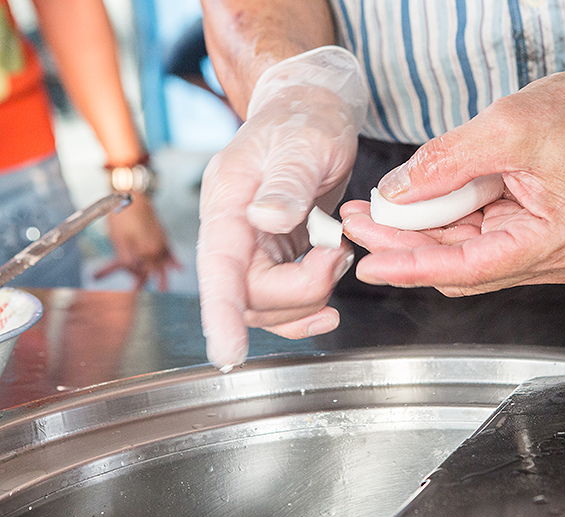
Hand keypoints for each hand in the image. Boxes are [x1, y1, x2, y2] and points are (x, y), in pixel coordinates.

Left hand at [95, 191, 180, 289]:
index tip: (132, 287)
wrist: (132, 195)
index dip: (135, 279)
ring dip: (164, 277)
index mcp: (146, 251)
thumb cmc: (122, 215)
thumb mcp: (117, 238)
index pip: (141, 272)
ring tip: (165, 289)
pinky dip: (174, 262)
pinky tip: (180, 269)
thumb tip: (133, 270)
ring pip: (163, 264)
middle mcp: (156, 249)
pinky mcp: (162, 237)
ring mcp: (161, 243)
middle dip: (145, 280)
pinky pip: (170, 252)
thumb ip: (126, 257)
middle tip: (138, 290)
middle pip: (152, 270)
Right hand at [197, 47, 367, 370]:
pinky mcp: (276, 254)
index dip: (221, 312)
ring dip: (310, 298)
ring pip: (268, 305)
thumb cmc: (304, 119)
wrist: (312, 109)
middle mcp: (233, 230)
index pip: (218, 266)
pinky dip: (308, 309)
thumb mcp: (303, 143)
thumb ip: (285, 183)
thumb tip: (266, 220)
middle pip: (251, 295)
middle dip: (301, 293)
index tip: (227, 353)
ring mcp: (253, 246)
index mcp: (228, 202)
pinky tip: (328, 307)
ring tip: (339, 259)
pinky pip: (284, 300)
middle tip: (338, 256)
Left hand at [341, 65, 564, 296]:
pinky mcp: (528, 234)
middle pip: (460, 267)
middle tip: (359, 223)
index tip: (370, 266)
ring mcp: (540, 249)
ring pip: (462, 253)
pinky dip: (441, 221)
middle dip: (405, 246)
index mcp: (556, 241)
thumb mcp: (506, 128)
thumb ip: (445, 164)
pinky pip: (474, 236)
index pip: (469, 269)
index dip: (412, 268)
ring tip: (376, 208)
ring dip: (418, 233)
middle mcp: (550, 257)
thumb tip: (396, 193)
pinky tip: (409, 205)